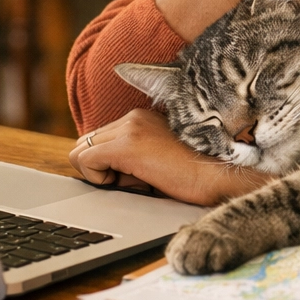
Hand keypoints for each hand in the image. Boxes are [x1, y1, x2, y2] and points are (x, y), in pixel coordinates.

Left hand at [68, 109, 271, 206]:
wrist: (218, 177)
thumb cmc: (193, 176)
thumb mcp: (158, 159)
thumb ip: (133, 157)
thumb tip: (106, 172)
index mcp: (141, 118)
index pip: (99, 139)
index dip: (108, 165)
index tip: (133, 178)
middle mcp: (133, 117)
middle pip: (86, 143)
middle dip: (102, 167)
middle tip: (134, 181)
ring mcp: (130, 128)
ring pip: (81, 151)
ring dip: (102, 173)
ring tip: (137, 180)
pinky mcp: (128, 145)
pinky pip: (85, 161)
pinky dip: (98, 178)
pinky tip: (131, 182)